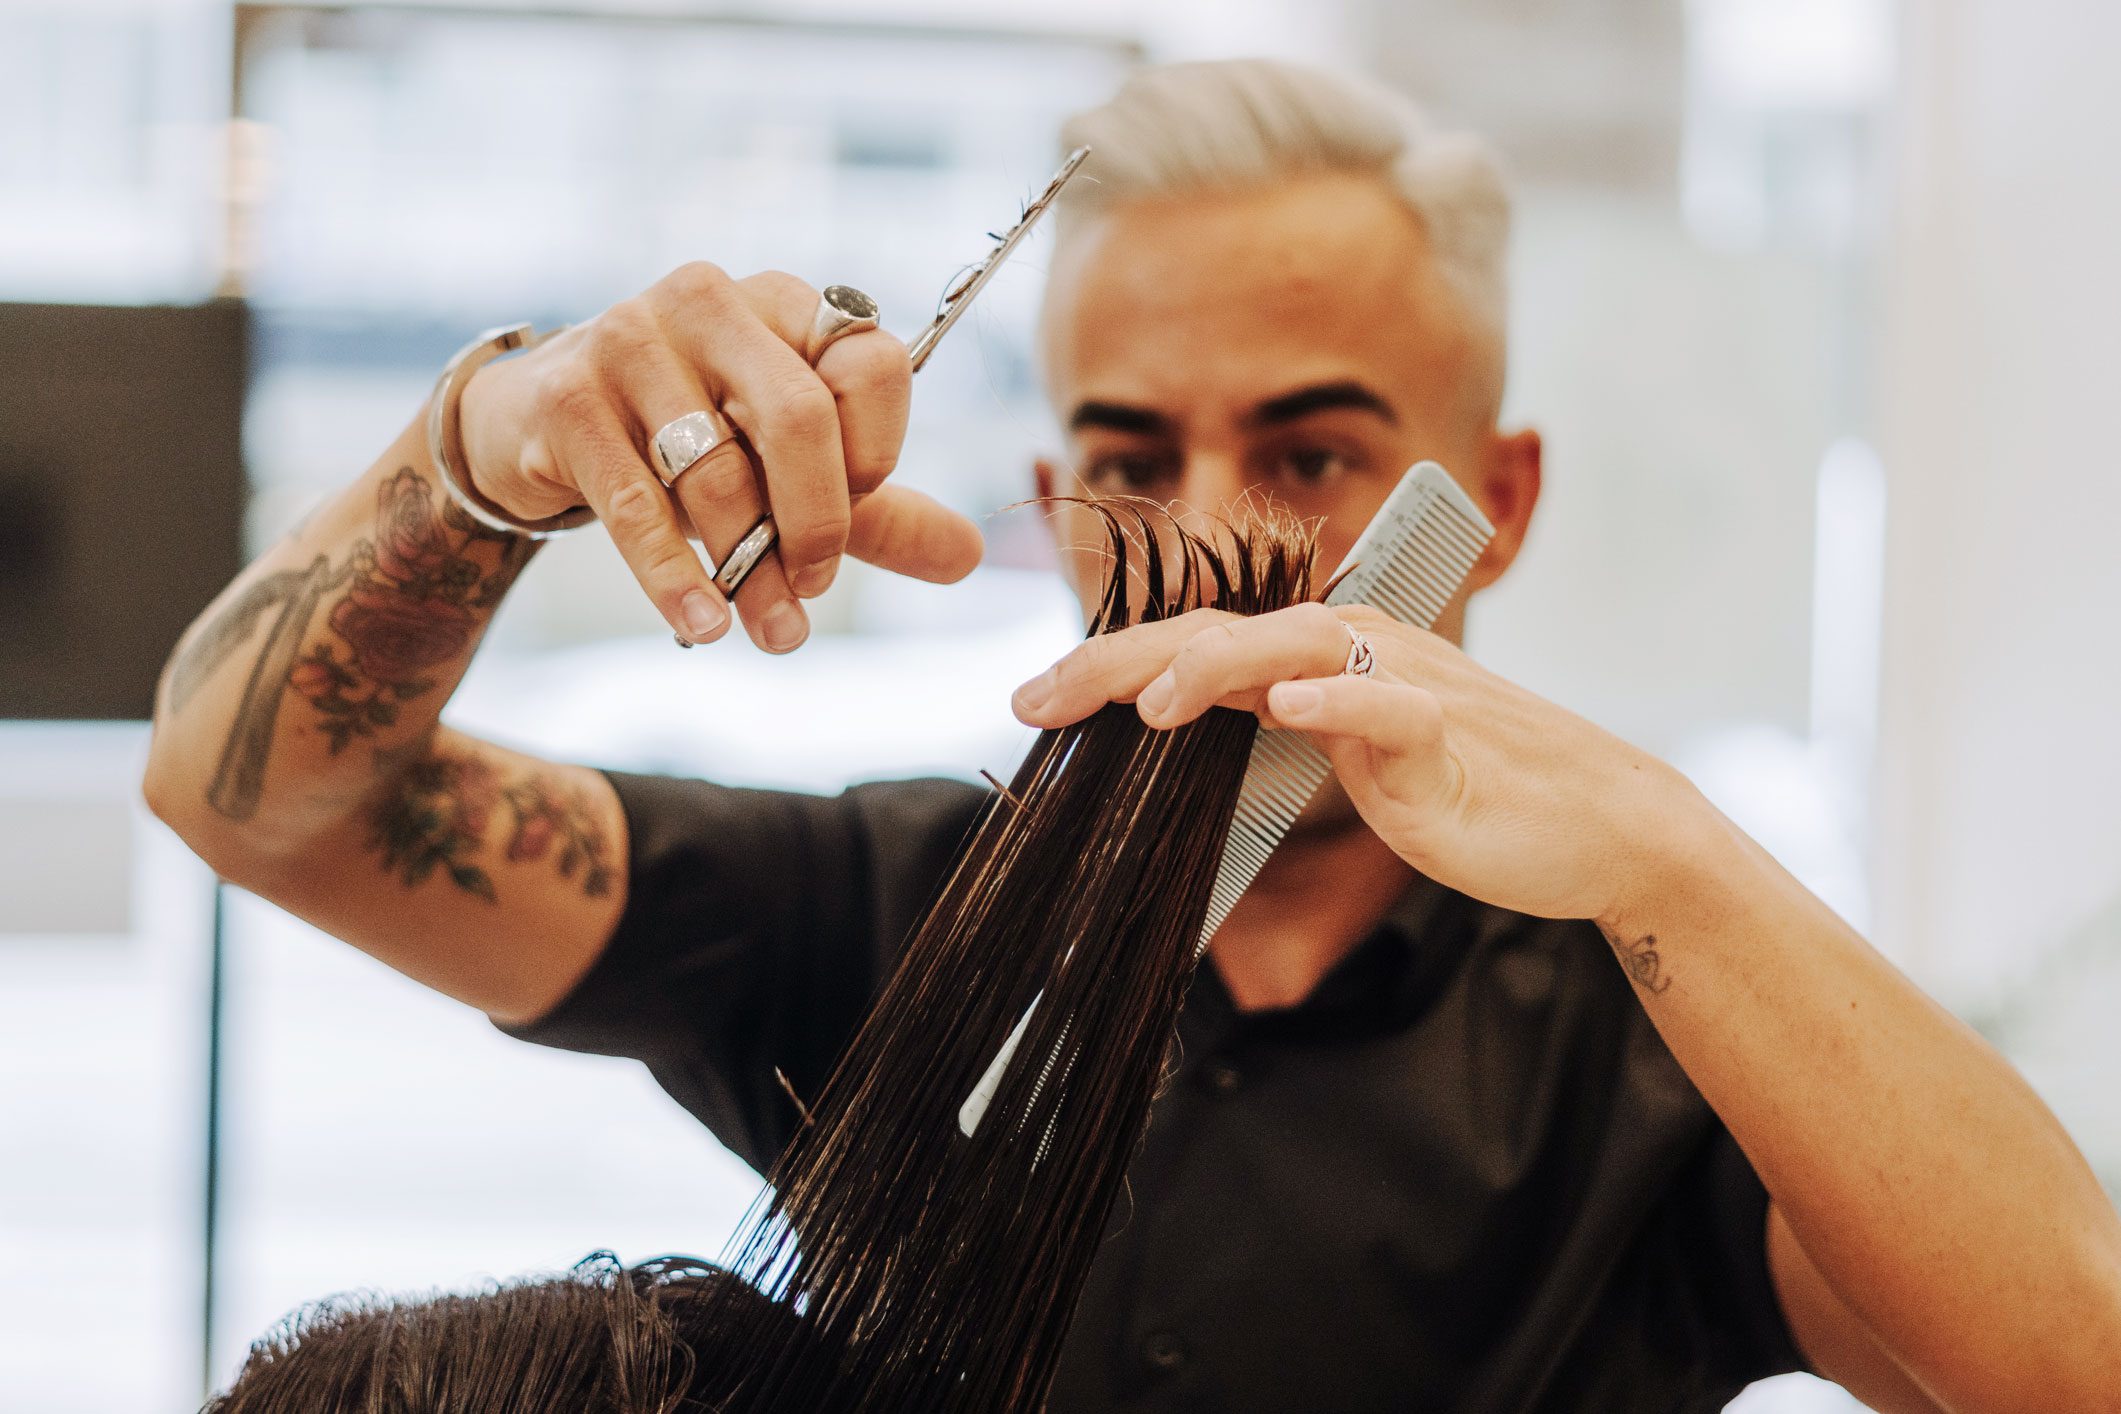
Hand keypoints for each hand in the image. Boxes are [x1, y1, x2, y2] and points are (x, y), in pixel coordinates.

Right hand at [456, 264, 983, 651]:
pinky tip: (704, 626)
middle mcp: (711, 301)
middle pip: (799, 416)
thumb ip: (876, 509)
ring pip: (717, 472)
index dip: (876, 449)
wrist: (532, 427)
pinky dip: (677, 576)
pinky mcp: (568, 397)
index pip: (872, 361)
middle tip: (815, 592)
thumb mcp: (787, 470)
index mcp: (783, 303)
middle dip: (818, 523)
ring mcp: (631, 339)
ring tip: (768, 630)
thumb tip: (969, 554)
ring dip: (749, 571)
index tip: (861, 510)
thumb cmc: (684, 442)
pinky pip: (637, 503)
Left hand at [1010, 602, 1702, 924]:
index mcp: (1323, 651)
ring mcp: (1407, 686)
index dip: (1108, 666)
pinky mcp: (1450, 738)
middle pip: (1219, 633)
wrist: (1596, 823)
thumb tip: (1183, 740)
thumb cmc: (1468, 793)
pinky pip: (1390, 710)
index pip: (1195, 643)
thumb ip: (1278, 727)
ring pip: (1296, 648)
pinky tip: (1290, 708)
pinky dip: (1339, 703)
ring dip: (1214, 667)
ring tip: (1147, 706)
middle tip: (1034, 701)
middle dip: (1120, 663)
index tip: (1030, 702)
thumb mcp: (1350, 754)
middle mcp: (1357, 647)